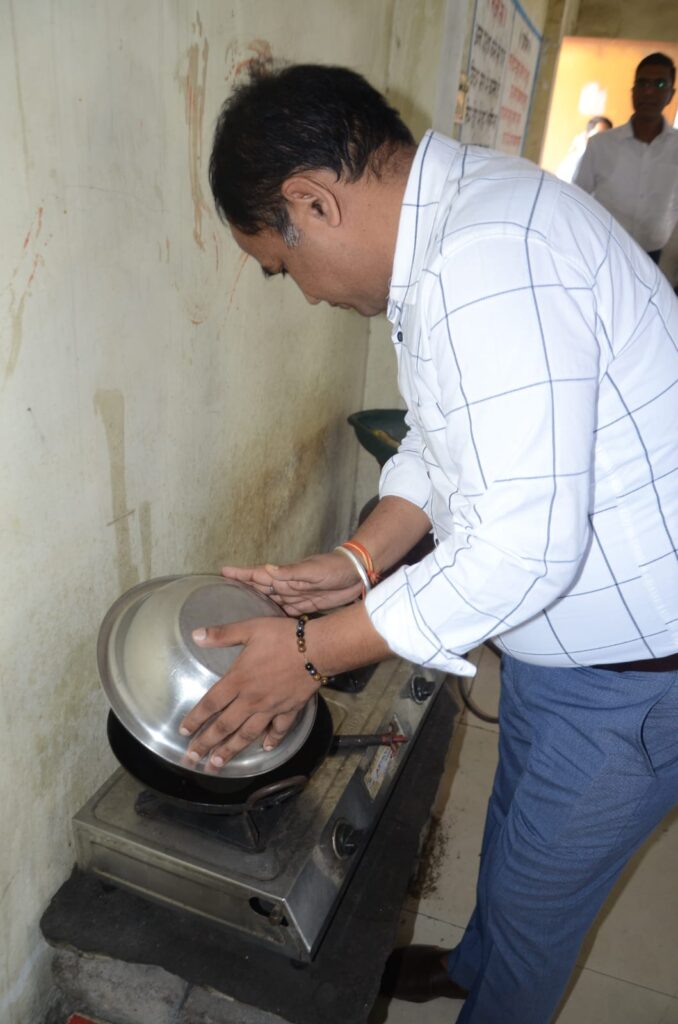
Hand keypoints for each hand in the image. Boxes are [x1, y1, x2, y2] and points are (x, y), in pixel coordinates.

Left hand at [179, 616, 319, 768]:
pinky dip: (272, 740)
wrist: (318, 649)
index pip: (210, 704)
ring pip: (247, 734)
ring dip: (231, 750)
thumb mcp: (250, 628)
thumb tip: (195, 635)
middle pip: (224, 726)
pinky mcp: (290, 710)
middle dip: (206, 744)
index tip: (183, 732)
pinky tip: (265, 748)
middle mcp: (251, 699)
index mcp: (239, 680)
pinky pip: (279, 729)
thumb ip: (222, 634)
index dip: (195, 719)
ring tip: (217, 764)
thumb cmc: (283, 637)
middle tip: (192, 760)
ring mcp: (271, 708)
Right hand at [221, 552, 362, 613]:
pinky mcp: (304, 606)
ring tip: (236, 614)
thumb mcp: (313, 569)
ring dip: (255, 606)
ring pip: (269, 602)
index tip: (222, 571)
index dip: (241, 573)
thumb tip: (267, 568)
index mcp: (285, 574)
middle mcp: (285, 585)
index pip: (258, 573)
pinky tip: (264, 626)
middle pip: (259, 589)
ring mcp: (294, 596)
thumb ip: (290, 572)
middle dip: (242, 591)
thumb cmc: (333, 568)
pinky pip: (283, 612)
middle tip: (221, 597)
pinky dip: (272, 617)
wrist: (356, 575)